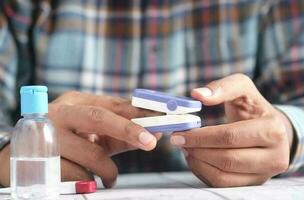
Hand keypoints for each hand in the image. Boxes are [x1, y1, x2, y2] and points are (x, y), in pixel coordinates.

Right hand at [0, 91, 160, 187]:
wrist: (20, 155)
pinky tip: (88, 180)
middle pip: (100, 117)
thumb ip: (119, 134)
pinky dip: (90, 180)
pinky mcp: (42, 159)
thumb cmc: (64, 141)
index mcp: (76, 102)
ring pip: (92, 153)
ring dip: (108, 170)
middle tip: (150, 142)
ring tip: (110, 178)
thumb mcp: (91, 134)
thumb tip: (153, 135)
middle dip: (129, 129)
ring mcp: (49, 135)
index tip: (161, 120)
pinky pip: (78, 174)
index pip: (113, 104)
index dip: (139, 113)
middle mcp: (61, 113)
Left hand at [170, 74, 293, 186]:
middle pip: (227, 159)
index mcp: (273, 130)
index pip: (230, 137)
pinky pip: (223, 184)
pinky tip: (196, 158)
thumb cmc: (253, 107)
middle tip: (179, 141)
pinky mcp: (254, 184)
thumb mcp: (243, 88)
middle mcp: (275, 156)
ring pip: (224, 176)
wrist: (270, 129)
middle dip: (197, 150)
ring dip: (198, 162)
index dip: (202, 136)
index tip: (180, 133)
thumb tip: (197, 95)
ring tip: (187, 148)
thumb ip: (222, 87)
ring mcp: (265, 174)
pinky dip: (204, 172)